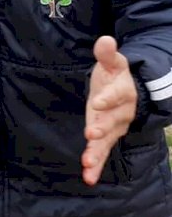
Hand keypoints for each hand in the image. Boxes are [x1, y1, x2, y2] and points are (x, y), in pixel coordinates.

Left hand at [81, 35, 136, 185]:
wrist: (130, 91)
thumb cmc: (116, 75)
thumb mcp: (113, 62)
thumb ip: (107, 53)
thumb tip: (106, 39)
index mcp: (122, 92)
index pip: (115, 96)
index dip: (107, 99)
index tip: (96, 103)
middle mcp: (121, 113)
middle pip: (112, 122)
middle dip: (102, 128)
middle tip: (91, 134)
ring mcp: (114, 127)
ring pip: (107, 142)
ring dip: (97, 154)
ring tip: (87, 164)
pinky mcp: (106, 138)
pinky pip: (102, 153)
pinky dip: (95, 165)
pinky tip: (87, 177)